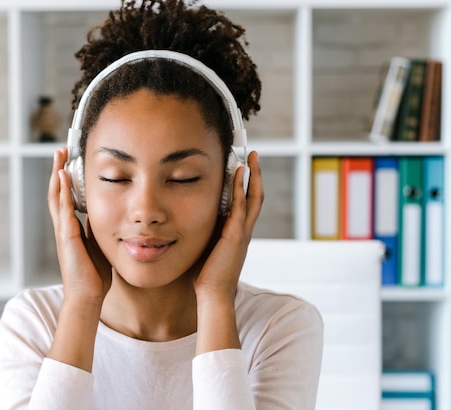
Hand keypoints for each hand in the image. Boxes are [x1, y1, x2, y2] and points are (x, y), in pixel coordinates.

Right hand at [48, 148, 111, 302]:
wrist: (88, 296)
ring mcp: (63, 232)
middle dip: (58, 171)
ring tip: (59, 156)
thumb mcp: (98, 245)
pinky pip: (63, 210)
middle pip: (56, 193)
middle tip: (61, 151)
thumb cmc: (94, 275)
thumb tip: (102, 215)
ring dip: (57, 175)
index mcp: (71, 229)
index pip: (66, 198)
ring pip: (56, 197)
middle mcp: (64, 228)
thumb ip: (96, 230)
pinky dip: (61, 192)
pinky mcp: (67, 237)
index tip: (69, 162)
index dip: (66, 180)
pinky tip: (62, 177)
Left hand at [193, 151, 263, 301]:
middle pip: (257, 196)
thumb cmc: (207, 275)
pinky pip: (241, 208)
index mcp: (238, 233)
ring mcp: (242, 233)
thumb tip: (194, 218)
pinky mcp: (235, 236)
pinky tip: (239, 174)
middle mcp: (244, 231)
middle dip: (255, 175)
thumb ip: (207, 232)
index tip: (243, 167)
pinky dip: (242, 189)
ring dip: (253, 176)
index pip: (248, 203)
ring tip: (252, 158)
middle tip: (254, 155)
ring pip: (254, 198)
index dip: (248, 184)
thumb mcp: (208, 246)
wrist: (212, 295)